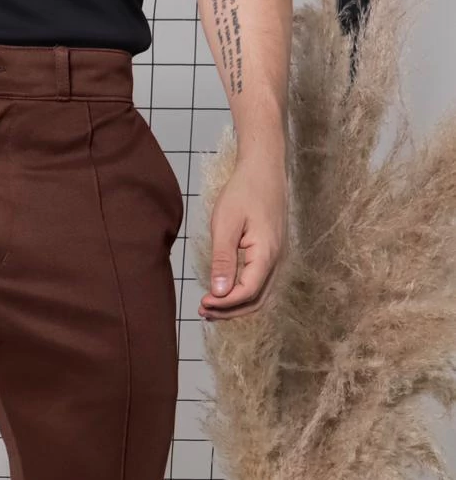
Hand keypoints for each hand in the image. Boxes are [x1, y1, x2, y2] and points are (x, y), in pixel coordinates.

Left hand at [199, 150, 288, 320]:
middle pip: (256, 301)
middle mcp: (277, 260)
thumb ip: (223, 260)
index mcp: (267, 254)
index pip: (247, 293)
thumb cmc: (244, 191)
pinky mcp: (272, 254)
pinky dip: (242, 294)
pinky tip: (223, 291)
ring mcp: (277, 258)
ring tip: (210, 306)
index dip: (224, 304)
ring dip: (235, 306)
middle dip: (229, 311)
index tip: (202, 302)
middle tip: (203, 311)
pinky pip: (260, 284)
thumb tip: (219, 293)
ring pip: (260, 296)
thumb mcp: (226, 224)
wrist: (264, 168)